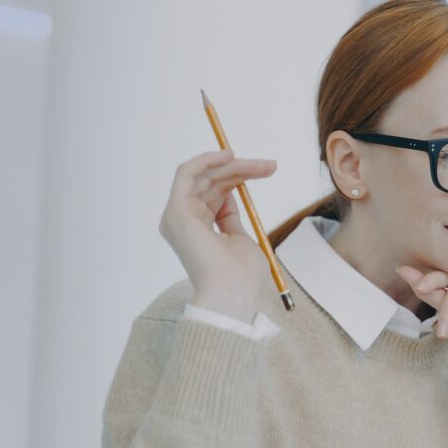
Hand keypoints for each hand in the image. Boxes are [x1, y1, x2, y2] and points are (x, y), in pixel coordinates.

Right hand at [158, 149, 277, 321]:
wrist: (232, 292)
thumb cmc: (241, 275)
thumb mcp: (240, 239)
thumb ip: (231, 218)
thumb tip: (234, 195)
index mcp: (197, 229)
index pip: (215, 193)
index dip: (239, 177)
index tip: (266, 169)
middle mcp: (182, 220)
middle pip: (210, 181)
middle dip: (241, 169)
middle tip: (270, 165)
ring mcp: (177, 215)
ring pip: (204, 174)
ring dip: (234, 165)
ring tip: (262, 165)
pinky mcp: (177, 210)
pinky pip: (186, 172)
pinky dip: (207, 159)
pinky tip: (229, 156)